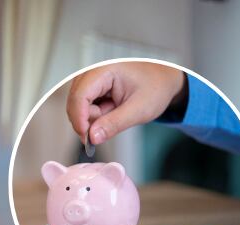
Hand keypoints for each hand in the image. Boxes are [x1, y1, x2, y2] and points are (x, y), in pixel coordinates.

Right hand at [66, 62, 185, 144]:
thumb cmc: (155, 88)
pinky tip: (113, 112)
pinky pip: (87, 107)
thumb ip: (114, 124)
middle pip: (76, 102)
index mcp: (104, 70)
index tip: (88, 140)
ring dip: (95, 118)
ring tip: (118, 114)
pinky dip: (98, 115)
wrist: (164, 81)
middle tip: (108, 129)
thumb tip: (92, 137)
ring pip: (80, 106)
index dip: (80, 119)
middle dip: (89, 121)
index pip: (80, 95)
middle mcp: (93, 72)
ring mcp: (92, 80)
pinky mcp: (93, 88)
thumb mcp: (138, 110)